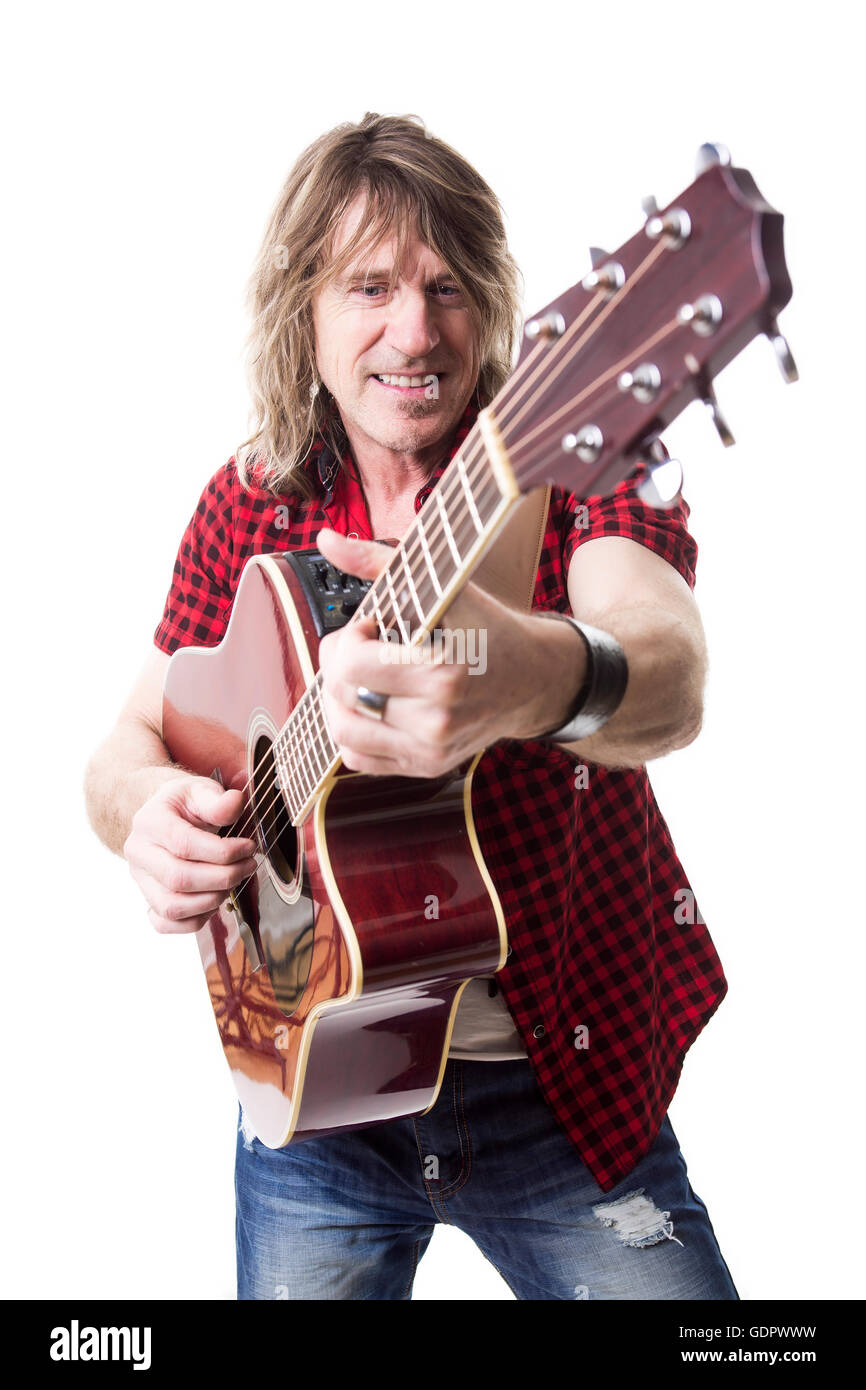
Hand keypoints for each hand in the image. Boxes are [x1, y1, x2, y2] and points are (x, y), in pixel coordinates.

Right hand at [123, 777, 257, 933]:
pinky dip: (194, 920)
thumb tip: (235, 803)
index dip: (222, 852)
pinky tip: (214, 901)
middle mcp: (139, 852)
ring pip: (171, 906)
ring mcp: (140, 879)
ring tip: (233, 882)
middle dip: (222, 878)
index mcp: (149, 822)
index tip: (248, 848)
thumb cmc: (186, 805)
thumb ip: (218, 800)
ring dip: (211, 900)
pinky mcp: (147, 899)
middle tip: (247, 867)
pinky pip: (165, 923)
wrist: (166, 816)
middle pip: (178, 878)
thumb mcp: (201, 790)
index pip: (184, 845)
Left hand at [315, 528, 585, 777]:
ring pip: (343, 732)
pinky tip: (370, 703)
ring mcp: (431, 750)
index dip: (348, 639)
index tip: (370, 626)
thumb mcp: (443, 586)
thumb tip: (327, 540)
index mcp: (442, 673)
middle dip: (337, 663)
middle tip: (358, 645)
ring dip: (337, 698)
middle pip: (343, 696)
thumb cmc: (487, 628)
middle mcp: (437, 720)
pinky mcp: (427, 766)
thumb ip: (379, 562)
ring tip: (358, 675)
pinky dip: (352, 730)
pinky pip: (360, 758)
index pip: (352, 666)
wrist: (533, 678)